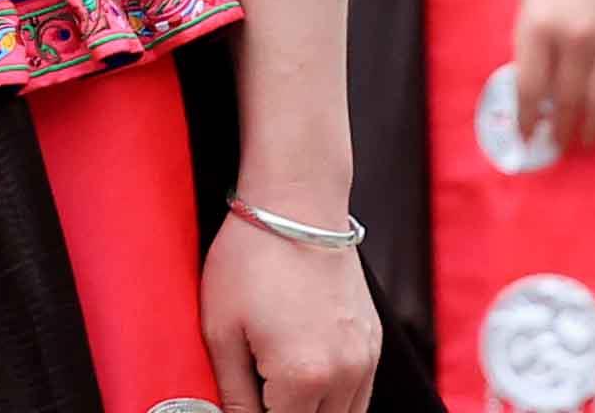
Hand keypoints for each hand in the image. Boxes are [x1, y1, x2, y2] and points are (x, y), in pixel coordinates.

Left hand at [201, 207, 381, 412]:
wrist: (297, 202)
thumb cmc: (253, 255)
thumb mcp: (221, 329)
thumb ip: (232, 394)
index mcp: (302, 377)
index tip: (243, 406)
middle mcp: (344, 373)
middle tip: (259, 396)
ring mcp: (365, 358)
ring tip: (280, 389)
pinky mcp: (373, 341)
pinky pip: (360, 393)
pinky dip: (336, 398)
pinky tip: (305, 378)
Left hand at [511, 0, 594, 166]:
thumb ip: (529, 34)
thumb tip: (532, 80)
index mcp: (539, 24)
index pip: (530, 88)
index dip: (528, 118)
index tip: (528, 135)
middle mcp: (574, 38)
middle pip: (567, 101)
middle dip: (561, 129)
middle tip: (559, 144)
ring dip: (593, 126)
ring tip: (587, 140)